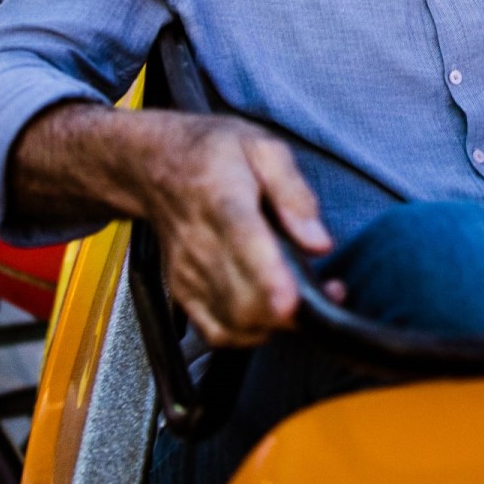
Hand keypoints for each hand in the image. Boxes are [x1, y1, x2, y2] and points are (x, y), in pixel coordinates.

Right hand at [136, 113, 333, 347]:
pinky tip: (273, 313)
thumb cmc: (215, 153)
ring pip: (234, 323)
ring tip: (307, 298)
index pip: (243, 243)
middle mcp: (199, 243)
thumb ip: (294, 192)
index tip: (291, 303)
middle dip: (291, 309)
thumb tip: (319, 243)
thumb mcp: (264, 148)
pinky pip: (219, 333)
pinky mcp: (184, 293)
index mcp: (222, 198)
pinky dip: (251, 335)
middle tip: (327, 292)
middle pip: (242, 297)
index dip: (268, 277)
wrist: (156, 165)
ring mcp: (188, 273)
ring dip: (277, 324)